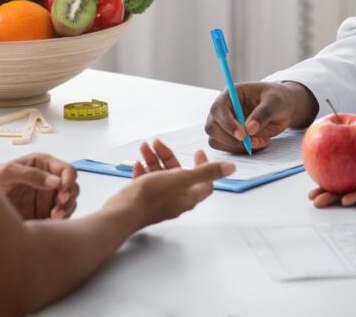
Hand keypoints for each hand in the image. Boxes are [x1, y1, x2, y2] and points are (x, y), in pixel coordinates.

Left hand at [0, 153, 78, 219]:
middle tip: (56, 212)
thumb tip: (56, 182)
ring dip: (66, 211)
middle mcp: (49, 180)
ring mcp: (48, 197)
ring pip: (70, 203)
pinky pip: (61, 217)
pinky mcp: (44, 214)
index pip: (67, 170)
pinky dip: (60, 221)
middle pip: (72, 188)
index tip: (62, 195)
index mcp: (43, 164)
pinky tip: (49, 224)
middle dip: (68, 199)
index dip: (69, 181)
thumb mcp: (7, 172)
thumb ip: (31, 175)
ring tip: (52, 219)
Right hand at [104, 140, 234, 227]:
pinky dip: (144, 170)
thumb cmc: (153, 195)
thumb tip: (232, 168)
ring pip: (160, 176)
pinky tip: (137, 163)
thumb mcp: (182, 178)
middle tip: (157, 142)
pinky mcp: (143, 202)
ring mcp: (158, 202)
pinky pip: (146, 183)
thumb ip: (206, 172)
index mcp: (188, 196)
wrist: (123, 212)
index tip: (196, 151)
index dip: (203, 165)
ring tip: (144, 147)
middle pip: (178, 174)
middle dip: (168, 156)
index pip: (204, 182)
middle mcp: (175, 200)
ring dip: (154, 159)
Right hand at [204, 81, 316, 152]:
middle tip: (253, 143)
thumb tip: (249, 129)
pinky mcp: (230, 137)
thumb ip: (263, 113)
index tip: (243, 135)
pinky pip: (228, 148)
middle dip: (230, 139)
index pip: (218, 108)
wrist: (283, 108)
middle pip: (212, 127)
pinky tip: (260, 143)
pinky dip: (242, 150)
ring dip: (237, 147)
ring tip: (261, 142)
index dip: (227, 123)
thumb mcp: (275, 102)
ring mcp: (224, 124)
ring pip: (217, 140)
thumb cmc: (278, 99)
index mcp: (230, 94)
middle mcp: (223, 109)